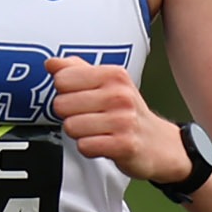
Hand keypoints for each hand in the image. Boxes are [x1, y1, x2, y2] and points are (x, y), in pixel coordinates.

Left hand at [46, 56, 189, 182]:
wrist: (161, 144)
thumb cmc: (127, 111)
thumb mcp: (106, 83)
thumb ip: (76, 69)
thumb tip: (51, 63)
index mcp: (113, 75)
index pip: (62, 79)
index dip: (64, 92)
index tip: (80, 97)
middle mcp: (120, 95)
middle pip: (61, 105)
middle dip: (69, 115)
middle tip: (89, 117)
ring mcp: (123, 120)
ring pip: (70, 127)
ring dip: (79, 133)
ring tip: (97, 130)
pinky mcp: (124, 145)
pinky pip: (84, 146)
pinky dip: (89, 148)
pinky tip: (102, 143)